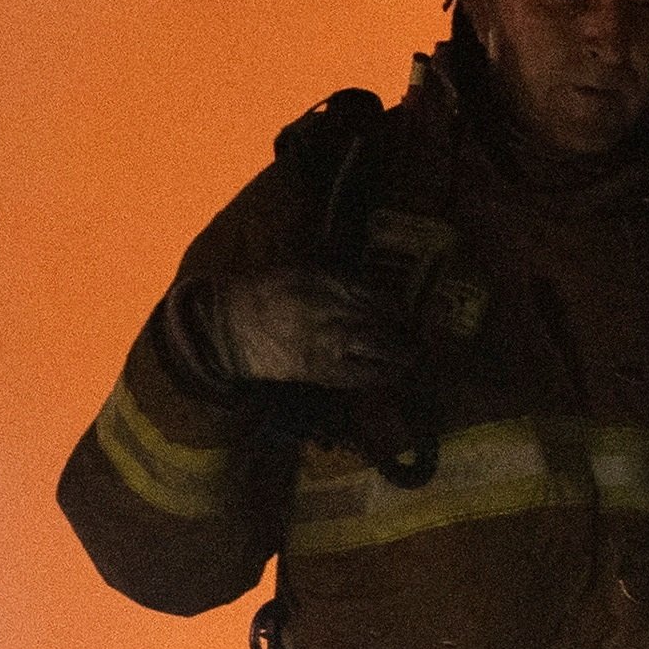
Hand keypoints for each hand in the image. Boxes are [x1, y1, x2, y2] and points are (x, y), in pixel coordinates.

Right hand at [178, 265, 404, 393]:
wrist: (228, 326)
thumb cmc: (262, 293)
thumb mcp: (301, 271)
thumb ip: (337, 281)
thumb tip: (372, 291)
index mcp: (329, 284)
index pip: (379, 296)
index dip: (400, 308)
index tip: (410, 314)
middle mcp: (335, 312)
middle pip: (386, 323)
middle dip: (408, 333)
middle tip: (421, 339)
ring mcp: (330, 343)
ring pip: (380, 350)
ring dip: (402, 356)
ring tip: (413, 360)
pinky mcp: (321, 370)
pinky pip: (360, 376)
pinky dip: (381, 376)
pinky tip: (393, 376)